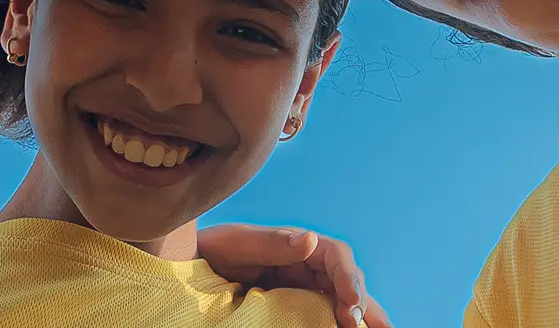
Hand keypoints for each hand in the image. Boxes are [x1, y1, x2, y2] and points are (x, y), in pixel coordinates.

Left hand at [197, 223, 392, 327]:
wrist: (190, 268)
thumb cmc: (212, 249)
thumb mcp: (238, 243)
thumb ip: (272, 242)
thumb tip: (311, 239)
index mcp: (299, 245)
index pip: (336, 256)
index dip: (349, 277)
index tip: (352, 302)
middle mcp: (308, 264)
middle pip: (347, 281)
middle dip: (364, 303)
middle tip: (368, 326)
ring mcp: (304, 287)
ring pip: (344, 301)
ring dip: (365, 316)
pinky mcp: (296, 306)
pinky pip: (325, 314)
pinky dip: (343, 323)